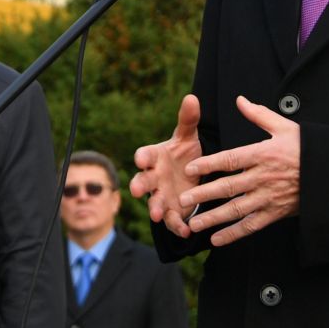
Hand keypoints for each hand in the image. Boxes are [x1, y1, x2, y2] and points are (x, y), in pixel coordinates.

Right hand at [130, 94, 203, 238]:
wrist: (192, 176)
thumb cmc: (184, 153)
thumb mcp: (188, 137)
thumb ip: (188, 120)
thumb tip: (192, 98)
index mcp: (156, 157)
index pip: (145, 155)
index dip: (142, 157)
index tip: (141, 158)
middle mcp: (154, 177)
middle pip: (143, 180)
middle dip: (139, 185)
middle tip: (136, 190)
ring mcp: (161, 195)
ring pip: (154, 203)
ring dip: (154, 208)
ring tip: (156, 214)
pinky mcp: (172, 212)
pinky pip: (171, 220)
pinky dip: (176, 225)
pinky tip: (184, 230)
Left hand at [179, 96, 300, 248]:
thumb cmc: (306, 147)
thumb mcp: (284, 126)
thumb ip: (259, 115)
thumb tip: (239, 100)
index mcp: (262, 154)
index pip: (230, 160)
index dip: (208, 164)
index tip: (190, 169)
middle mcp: (263, 177)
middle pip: (228, 187)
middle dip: (203, 195)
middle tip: (182, 200)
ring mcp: (269, 197)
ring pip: (236, 210)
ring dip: (213, 218)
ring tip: (193, 224)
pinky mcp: (276, 213)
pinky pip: (252, 225)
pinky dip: (234, 234)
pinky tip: (217, 239)